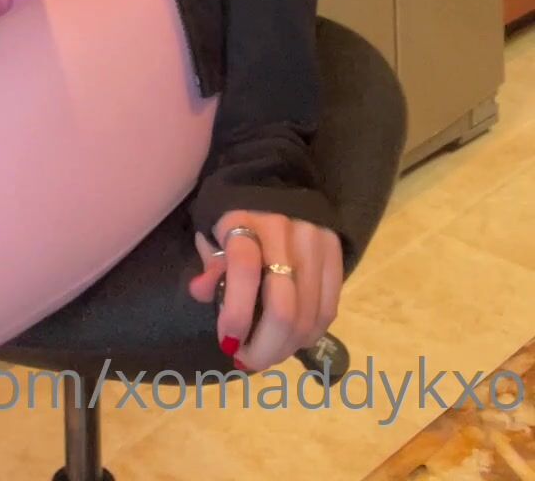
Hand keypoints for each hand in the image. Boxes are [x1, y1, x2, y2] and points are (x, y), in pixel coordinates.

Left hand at [187, 211, 341, 372]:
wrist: (274, 176)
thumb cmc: (234, 211)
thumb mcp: (210, 228)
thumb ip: (209, 263)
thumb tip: (201, 292)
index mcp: (245, 221)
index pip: (245, 272)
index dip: (236, 316)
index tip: (227, 342)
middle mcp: (285, 231)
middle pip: (284, 308)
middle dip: (265, 348)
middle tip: (247, 360)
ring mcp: (315, 241)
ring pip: (309, 316)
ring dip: (287, 348)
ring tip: (268, 353)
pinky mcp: (335, 251)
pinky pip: (329, 308)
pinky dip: (311, 333)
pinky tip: (294, 340)